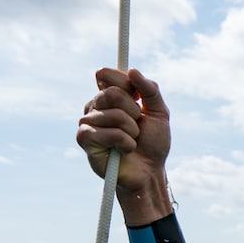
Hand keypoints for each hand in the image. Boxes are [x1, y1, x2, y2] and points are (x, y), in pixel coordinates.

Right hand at [76, 67, 173, 223]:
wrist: (150, 171)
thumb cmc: (153, 142)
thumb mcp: (159, 112)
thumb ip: (150, 90)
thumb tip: (133, 71)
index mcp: (108, 95)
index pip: (105, 74)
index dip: (125, 84)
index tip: (138, 99)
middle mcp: (94, 106)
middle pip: (112, 93)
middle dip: (134, 112)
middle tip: (137, 126)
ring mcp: (87, 122)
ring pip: (114, 114)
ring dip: (132, 131)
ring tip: (131, 140)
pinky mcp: (84, 139)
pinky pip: (109, 133)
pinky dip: (125, 142)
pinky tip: (124, 150)